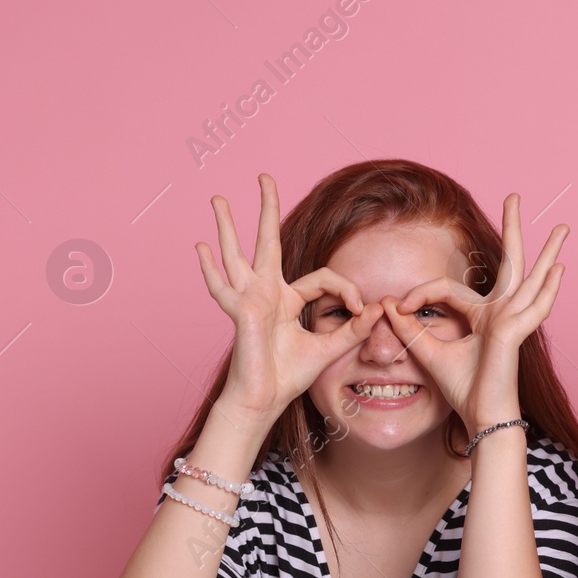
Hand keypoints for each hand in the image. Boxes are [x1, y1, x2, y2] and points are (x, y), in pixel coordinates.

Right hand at [196, 173, 383, 422]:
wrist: (264, 400)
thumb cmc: (289, 376)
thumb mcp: (329, 349)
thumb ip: (352, 331)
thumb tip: (378, 311)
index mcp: (288, 300)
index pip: (323, 279)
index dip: (348, 290)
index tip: (362, 309)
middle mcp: (267, 293)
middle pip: (267, 242)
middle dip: (266, 209)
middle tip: (264, 176)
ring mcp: (250, 299)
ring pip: (236, 255)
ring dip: (227, 226)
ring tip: (217, 198)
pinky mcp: (242, 312)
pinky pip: (223, 288)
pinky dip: (210, 270)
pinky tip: (200, 248)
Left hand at [381, 193, 566, 436]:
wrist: (480, 417)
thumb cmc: (463, 390)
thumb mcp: (427, 352)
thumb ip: (410, 329)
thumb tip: (388, 306)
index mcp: (485, 317)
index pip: (450, 290)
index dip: (420, 294)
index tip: (398, 305)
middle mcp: (502, 313)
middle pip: (510, 264)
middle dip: (512, 228)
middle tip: (513, 196)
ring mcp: (513, 320)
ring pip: (530, 278)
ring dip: (547, 252)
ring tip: (563, 228)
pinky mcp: (514, 332)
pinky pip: (533, 306)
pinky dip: (548, 289)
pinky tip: (560, 270)